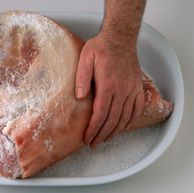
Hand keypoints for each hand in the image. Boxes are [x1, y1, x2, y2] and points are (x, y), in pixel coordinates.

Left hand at [75, 33, 144, 147]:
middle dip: (102, 134)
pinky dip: (130, 120)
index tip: (87, 138)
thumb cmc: (101, 47)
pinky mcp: (137, 87)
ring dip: (115, 131)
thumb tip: (80, 97)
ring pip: (125, 117)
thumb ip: (81, 78)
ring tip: (106, 139)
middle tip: (94, 143)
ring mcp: (132, 89)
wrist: (119, 38)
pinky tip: (123, 126)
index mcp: (108, 84)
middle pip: (112, 119)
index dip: (94, 129)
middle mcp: (122, 90)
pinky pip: (137, 108)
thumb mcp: (85, 59)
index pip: (101, 114)